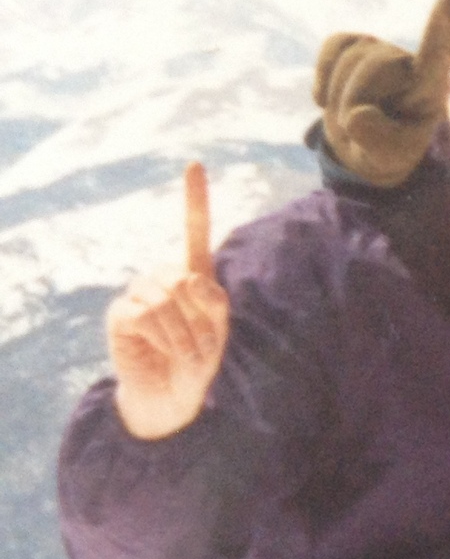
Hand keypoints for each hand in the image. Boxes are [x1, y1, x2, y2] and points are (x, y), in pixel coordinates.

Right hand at [107, 163, 229, 439]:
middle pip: (186, 278)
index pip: (194, 231)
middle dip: (201, 318)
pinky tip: (159, 349)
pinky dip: (164, 336)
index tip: (194, 164)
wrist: (174, 394)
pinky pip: (146, 313)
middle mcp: (163, 277)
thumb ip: (213, 300)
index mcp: (193, 275)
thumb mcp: (219, 329)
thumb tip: (184, 278)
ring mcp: (139, 292)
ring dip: (185, 332)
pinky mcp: (120, 312)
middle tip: (200, 344)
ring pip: (167, 297)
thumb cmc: (199, 360)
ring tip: (184, 351)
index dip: (194, 199)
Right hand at [314, 0, 449, 187]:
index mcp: (430, 88)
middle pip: (372, 66)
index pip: (437, 55)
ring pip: (348, 59)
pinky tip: (324, 100)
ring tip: (352, 117)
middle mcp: (409, 61)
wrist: (367, 144)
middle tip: (358, 130)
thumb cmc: (390, 150)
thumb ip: (379, 141)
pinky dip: (322, 74)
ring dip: (338, 96)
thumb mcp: (390, 158)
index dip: (443, 25)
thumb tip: (357, 114)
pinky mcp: (353, 45)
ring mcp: (380, 50)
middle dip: (354, 101)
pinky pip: (332, 47)